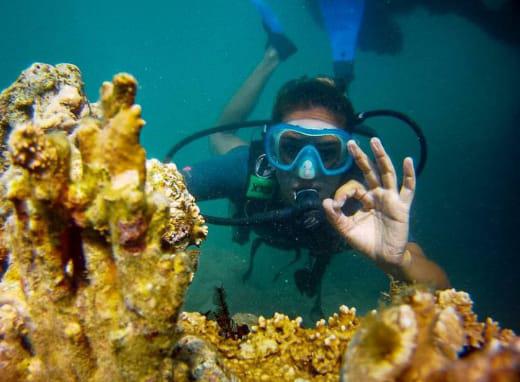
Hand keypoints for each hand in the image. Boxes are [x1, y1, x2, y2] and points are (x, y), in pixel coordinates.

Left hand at [323, 138, 415, 265]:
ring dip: (381, 157)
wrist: (384, 258)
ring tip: (375, 141)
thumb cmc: (366, 243)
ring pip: (386, 173)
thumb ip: (335, 217)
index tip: (337, 204)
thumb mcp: (346, 230)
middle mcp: (377, 195)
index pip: (353, 186)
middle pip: (369, 171)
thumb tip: (326, 201)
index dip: (343, 192)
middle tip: (351, 143)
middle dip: (361, 157)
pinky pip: (408, 188)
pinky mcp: (402, 206)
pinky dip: (409, 174)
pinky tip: (407, 160)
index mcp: (364, 200)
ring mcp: (391, 199)